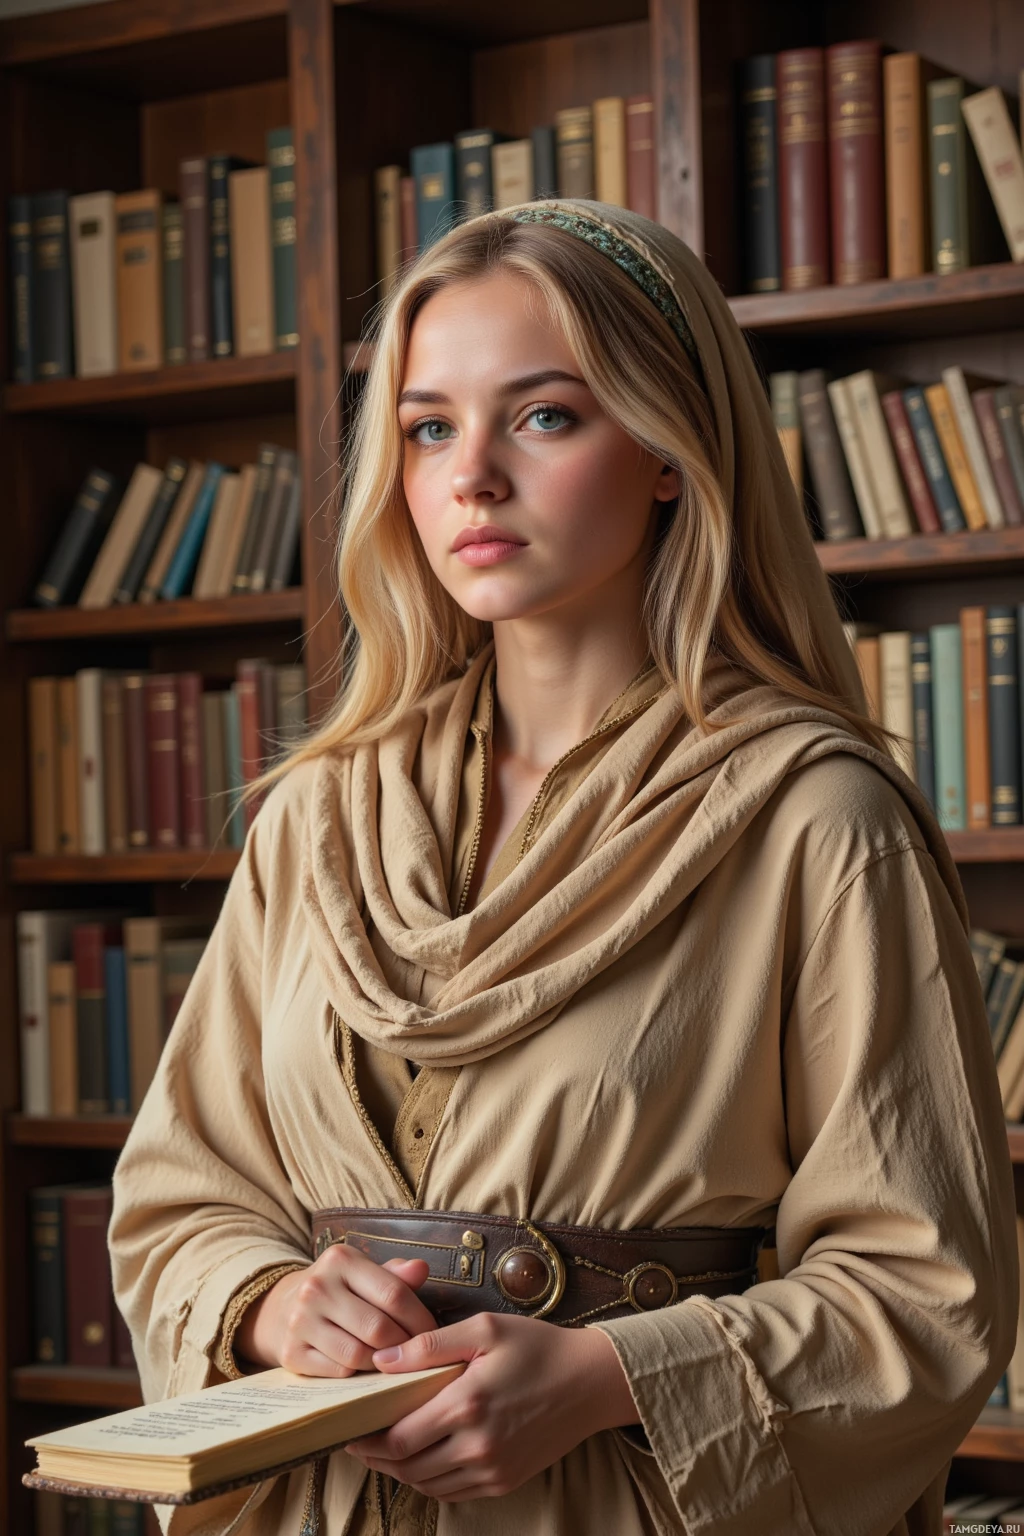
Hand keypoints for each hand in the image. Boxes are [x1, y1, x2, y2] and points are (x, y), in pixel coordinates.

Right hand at [233, 1246, 435, 1376]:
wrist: (282, 1309)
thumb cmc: (338, 1291)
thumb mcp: (363, 1274)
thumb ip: (395, 1276)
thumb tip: (421, 1269)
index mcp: (340, 1260)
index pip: (393, 1293)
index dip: (419, 1319)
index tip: (432, 1334)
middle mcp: (316, 1287)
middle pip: (378, 1328)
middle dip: (404, 1346)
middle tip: (416, 1354)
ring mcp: (300, 1321)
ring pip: (358, 1354)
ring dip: (382, 1363)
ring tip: (393, 1362)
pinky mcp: (291, 1353)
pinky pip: (337, 1371)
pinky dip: (357, 1374)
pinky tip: (365, 1368)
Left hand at [344, 1313, 638, 1502]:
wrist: (591, 1382)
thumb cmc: (537, 1347)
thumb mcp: (484, 1329)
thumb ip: (429, 1345)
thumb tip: (381, 1359)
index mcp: (467, 1405)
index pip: (398, 1437)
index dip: (366, 1438)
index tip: (348, 1427)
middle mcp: (477, 1446)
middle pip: (407, 1467)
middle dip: (377, 1457)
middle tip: (358, 1440)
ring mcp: (492, 1470)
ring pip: (427, 1484)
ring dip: (400, 1471)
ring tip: (384, 1449)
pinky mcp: (505, 1482)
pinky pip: (453, 1492)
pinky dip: (429, 1481)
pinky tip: (421, 1460)